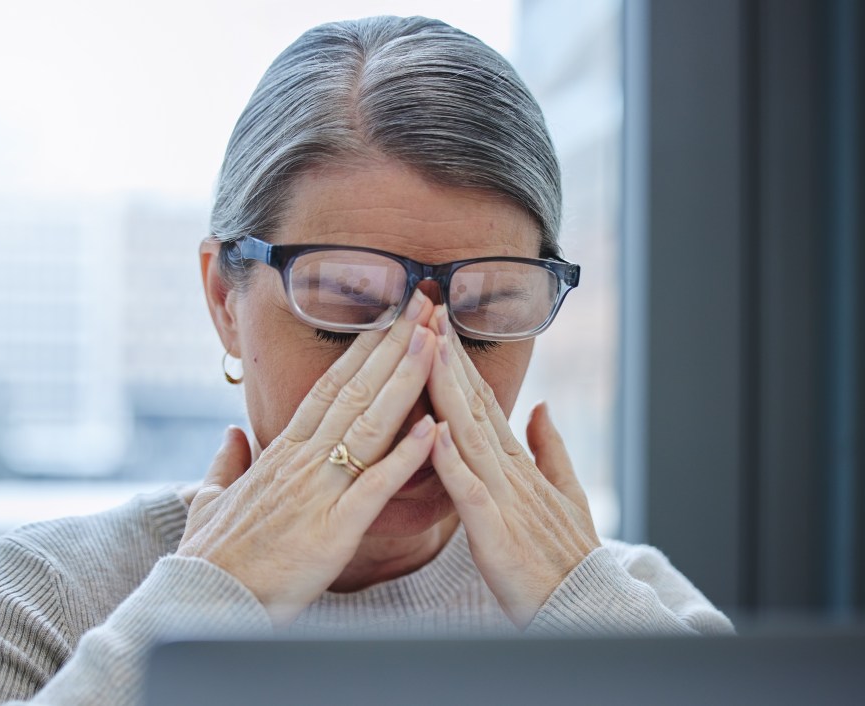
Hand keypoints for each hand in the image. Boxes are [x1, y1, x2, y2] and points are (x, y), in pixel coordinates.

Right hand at [178, 291, 438, 626]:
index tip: (391, 318)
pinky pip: (375, 486)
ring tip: (435, 341)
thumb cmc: (209, 555)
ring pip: (370, 424)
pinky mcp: (333, 530)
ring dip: (405, 381)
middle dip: (394, 345)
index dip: (364, 349)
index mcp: (281, 450)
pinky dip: (405, 457)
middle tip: (424, 303)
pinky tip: (433, 429)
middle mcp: (302, 459)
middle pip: (356, 390)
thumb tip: (231, 436)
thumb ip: (226, 463)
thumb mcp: (209, 499)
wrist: (200, 601)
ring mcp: (318, 491)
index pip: (330, 387)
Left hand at [425, 305, 599, 628]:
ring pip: (469, 436)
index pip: (484, 403)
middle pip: (473, 406)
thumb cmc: (570, 559)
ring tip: (427, 349)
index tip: (439, 325)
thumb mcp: (567, 496)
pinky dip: (452, 461)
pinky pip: (468, 492)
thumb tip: (542, 406)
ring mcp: (504, 500)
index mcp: (518, 465)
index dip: (460, 364)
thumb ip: (551, 449)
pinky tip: (435, 430)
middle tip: (426, 311)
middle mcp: (510, 473)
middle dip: (448, 358)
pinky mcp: (495, 534)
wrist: (589, 610)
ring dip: (447, 391)